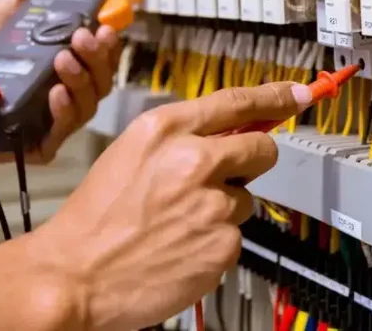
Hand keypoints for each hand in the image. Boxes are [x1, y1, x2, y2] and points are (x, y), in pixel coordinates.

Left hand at [0, 0, 120, 163]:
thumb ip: (18, 0)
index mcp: (62, 68)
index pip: (99, 58)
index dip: (108, 45)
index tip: (103, 27)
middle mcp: (66, 95)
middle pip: (101, 81)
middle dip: (97, 58)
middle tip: (81, 38)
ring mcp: (56, 122)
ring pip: (89, 104)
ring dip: (81, 79)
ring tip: (63, 60)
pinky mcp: (42, 145)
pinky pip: (65, 130)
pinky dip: (65, 110)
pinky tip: (55, 93)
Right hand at [0, 82, 312, 329]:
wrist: (74, 276)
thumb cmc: (94, 220)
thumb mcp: (130, 154)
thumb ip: (181, 139)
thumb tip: (228, 134)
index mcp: (166, 130)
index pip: (237, 102)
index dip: (275, 97)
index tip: (298, 94)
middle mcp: (195, 160)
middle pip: (262, 148)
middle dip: (251, 162)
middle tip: (220, 181)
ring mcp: (213, 204)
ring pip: (246, 199)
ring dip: (222, 211)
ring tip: (178, 225)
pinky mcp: (223, 244)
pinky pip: (235, 237)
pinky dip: (214, 244)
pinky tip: (181, 249)